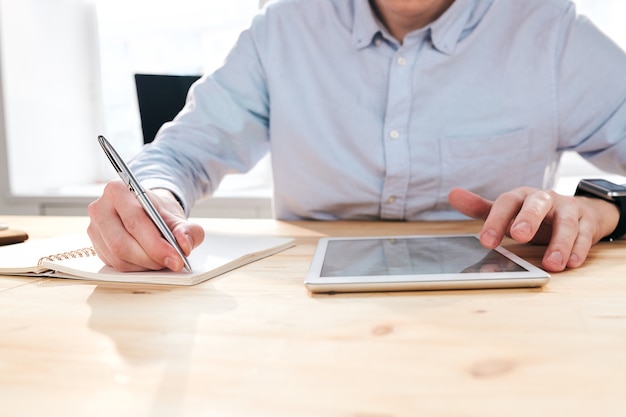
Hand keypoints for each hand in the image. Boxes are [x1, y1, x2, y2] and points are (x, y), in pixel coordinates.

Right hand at [87, 180, 204, 271]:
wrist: (148, 211)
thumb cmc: (159, 212)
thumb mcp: (178, 217)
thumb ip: (188, 230)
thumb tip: (184, 245)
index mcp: (118, 190)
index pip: (135, 221)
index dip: (156, 244)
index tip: (176, 257)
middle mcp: (100, 208)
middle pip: (122, 243)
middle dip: (151, 258)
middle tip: (172, 262)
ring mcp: (94, 228)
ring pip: (118, 257)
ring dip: (144, 264)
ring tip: (162, 260)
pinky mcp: (96, 245)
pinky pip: (115, 264)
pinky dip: (136, 268)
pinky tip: (148, 261)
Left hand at [448, 187, 619, 271]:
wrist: (576, 209)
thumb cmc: (533, 214)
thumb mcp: (508, 211)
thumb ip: (481, 207)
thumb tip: (452, 194)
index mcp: (521, 196)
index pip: (506, 203)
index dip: (495, 220)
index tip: (485, 242)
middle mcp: (544, 199)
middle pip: (537, 204)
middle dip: (528, 219)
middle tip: (519, 236)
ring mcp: (568, 209)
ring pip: (565, 222)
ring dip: (559, 243)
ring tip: (551, 264)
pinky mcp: (587, 221)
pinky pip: (584, 234)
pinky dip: (578, 249)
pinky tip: (571, 263)